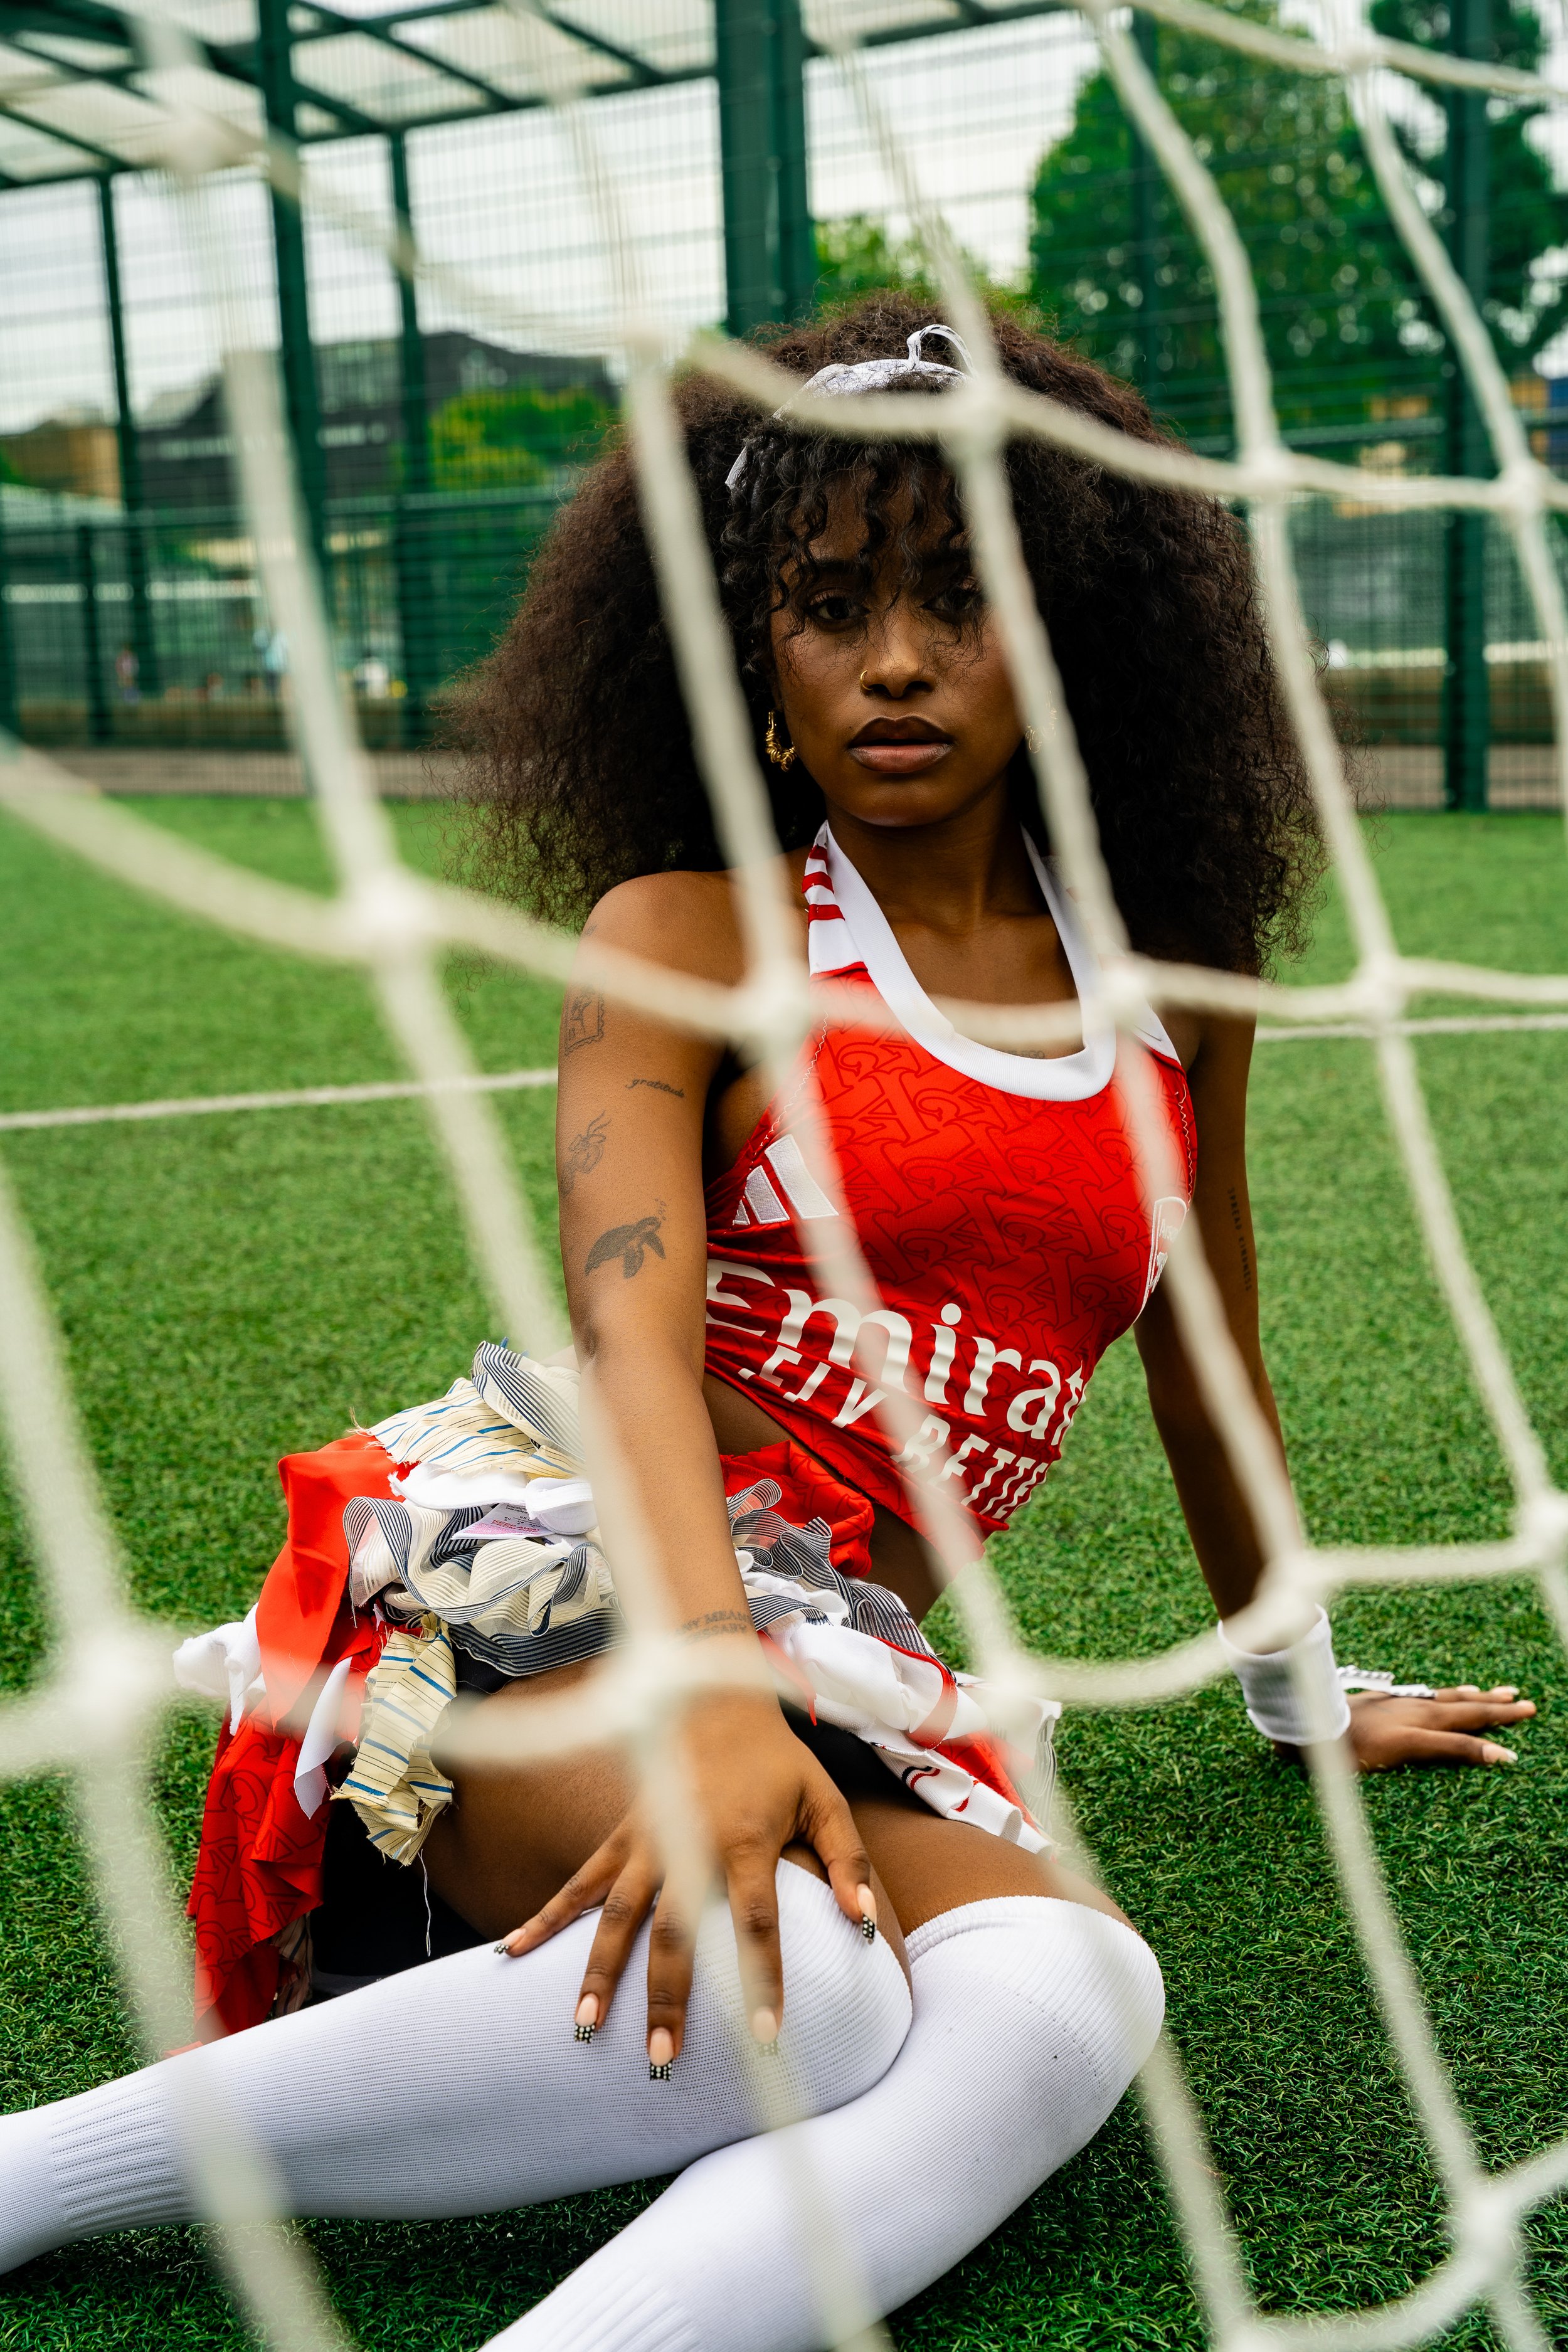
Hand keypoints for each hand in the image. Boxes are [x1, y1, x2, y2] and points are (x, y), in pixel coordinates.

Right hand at [497, 1690, 877, 2071]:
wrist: (713, 1696)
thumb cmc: (775, 1760)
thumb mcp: (824, 1799)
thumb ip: (848, 1860)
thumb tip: (867, 1921)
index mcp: (744, 1841)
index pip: (755, 1924)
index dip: (762, 1981)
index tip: (765, 2038)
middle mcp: (688, 1844)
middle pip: (675, 1933)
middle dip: (666, 1997)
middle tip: (661, 2058)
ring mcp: (646, 1841)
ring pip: (615, 1914)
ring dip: (599, 1971)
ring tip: (584, 2026)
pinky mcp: (619, 1835)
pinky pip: (578, 1881)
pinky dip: (545, 1916)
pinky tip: (513, 1953)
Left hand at [1343, 1683, 1534, 1770]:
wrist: (1313, 1725)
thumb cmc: (1360, 1745)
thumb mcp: (1411, 1748)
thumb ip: (1453, 1749)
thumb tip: (1499, 1754)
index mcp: (1427, 1719)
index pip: (1473, 1718)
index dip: (1501, 1719)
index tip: (1528, 1714)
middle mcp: (1416, 1707)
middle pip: (1463, 1704)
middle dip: (1493, 1703)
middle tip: (1521, 1698)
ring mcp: (1397, 1703)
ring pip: (1441, 1698)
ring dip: (1466, 1696)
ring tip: (1485, 1691)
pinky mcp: (1378, 1704)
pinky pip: (1416, 1697)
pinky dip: (1434, 1696)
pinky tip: (1431, 1696)